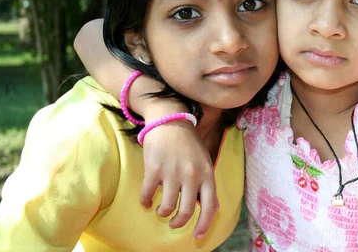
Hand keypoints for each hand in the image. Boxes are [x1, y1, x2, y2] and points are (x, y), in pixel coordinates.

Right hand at [141, 120, 218, 236]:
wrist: (170, 121)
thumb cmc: (189, 143)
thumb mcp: (205, 161)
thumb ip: (207, 184)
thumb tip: (212, 208)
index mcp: (207, 174)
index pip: (210, 207)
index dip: (204, 225)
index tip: (197, 236)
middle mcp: (191, 175)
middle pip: (186, 212)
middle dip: (178, 223)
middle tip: (173, 223)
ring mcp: (172, 172)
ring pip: (166, 207)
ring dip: (162, 213)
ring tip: (160, 210)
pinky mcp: (154, 169)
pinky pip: (147, 194)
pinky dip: (144, 202)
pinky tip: (145, 201)